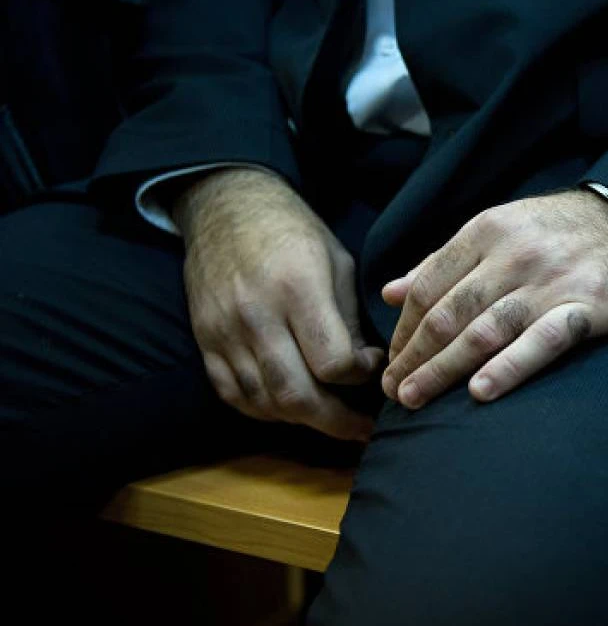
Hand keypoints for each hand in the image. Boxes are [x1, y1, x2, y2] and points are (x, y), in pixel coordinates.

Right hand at [175, 168, 383, 440]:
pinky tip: (291, 407)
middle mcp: (257, 315)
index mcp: (297, 289)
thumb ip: (349, 318)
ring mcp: (224, 332)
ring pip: (266, 402)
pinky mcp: (205, 341)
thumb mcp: (337, 261)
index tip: (372, 366)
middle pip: (297, 395)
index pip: (332, 362)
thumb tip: (365, 369)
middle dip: (336, 422)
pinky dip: (266, 410)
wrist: (225, 208)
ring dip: (303, 419)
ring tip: (331, 417)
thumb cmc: (293, 231)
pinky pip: (235, 395)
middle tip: (363, 429)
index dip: (360, 376)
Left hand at [379, 189, 607, 408]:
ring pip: (484, 331)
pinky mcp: (588, 307)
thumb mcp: (501, 227)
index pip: (428, 286)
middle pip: (448, 314)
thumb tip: (389, 292)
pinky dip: (508, 367)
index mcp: (487, 230)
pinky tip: (480, 392)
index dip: (403, 330)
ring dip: (443, 369)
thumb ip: (445, 260)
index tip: (390, 361)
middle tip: (392, 392)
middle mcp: (514, 255)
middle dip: (413, 357)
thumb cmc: (564, 231)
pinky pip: (541, 341)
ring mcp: (551, 282)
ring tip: (414, 399)